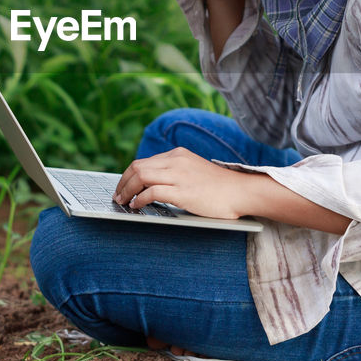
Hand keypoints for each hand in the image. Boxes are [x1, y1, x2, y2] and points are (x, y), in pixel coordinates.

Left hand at [112, 147, 252, 218]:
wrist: (242, 191)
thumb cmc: (220, 187)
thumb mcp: (194, 171)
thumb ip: (176, 173)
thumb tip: (153, 185)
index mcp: (178, 154)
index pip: (144, 162)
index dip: (128, 176)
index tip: (123, 187)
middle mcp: (176, 161)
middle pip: (137, 167)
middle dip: (122, 182)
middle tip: (118, 196)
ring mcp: (179, 175)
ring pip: (140, 176)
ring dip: (126, 191)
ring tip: (123, 202)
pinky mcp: (182, 191)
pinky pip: (151, 192)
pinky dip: (139, 199)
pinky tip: (137, 206)